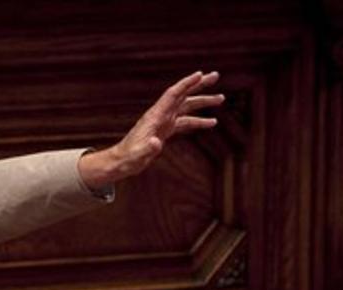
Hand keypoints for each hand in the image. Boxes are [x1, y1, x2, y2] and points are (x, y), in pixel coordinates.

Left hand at [78, 71, 224, 189]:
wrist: (121, 162)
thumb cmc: (128, 158)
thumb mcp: (138, 155)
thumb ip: (148, 149)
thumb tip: (156, 143)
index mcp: (155, 116)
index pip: (173, 95)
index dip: (187, 83)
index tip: (201, 74)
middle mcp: (160, 116)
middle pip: (182, 96)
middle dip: (199, 85)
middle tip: (216, 75)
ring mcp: (163, 123)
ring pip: (186, 108)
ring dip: (203, 102)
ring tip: (221, 98)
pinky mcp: (164, 131)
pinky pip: (184, 122)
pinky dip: (198, 121)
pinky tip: (212, 122)